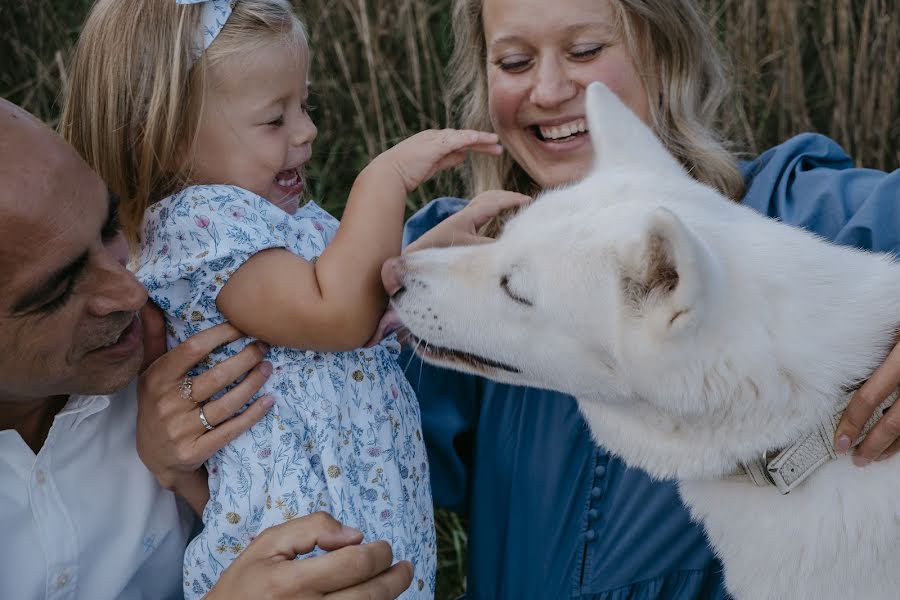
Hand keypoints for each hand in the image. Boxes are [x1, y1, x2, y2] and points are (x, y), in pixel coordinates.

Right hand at [137, 303, 273, 506]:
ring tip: (268, 368)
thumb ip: (155, 338)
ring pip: (227, 404)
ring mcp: (181, 430)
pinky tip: (269, 400)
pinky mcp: (194, 451)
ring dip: (253, 383)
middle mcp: (167, 403)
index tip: (242, 326)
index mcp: (157, 378)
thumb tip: (148, 303)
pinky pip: (231, 430)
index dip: (221, 335)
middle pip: (216, 376)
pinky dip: (253, 414)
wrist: (156, 457)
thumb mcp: (150, 372)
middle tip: (263, 346)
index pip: (193, 349)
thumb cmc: (159, 404)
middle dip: (245, 359)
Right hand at [205, 513, 413, 599]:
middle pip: (371, 594)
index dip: (379, 552)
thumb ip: (311, 528)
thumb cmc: (243, 587)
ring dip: (388, 597)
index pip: (356, 563)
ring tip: (396, 583)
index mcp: (294, 582)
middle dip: (396, 576)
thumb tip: (355, 534)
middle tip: (404, 566)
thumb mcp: (267, 545)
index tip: (382, 546)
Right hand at [374, 129, 501, 192]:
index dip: (474, 146)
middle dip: (482, 142)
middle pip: (463, 138)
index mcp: (432, 142)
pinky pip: (456, 140)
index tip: (488, 150)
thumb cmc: (404, 174)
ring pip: (463, 137)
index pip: (457, 142)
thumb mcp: (431, 166)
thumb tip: (464, 156)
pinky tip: (482, 139)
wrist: (387, 175)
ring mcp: (434, 139)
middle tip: (498, 147)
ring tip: (496, 143)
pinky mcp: (434, 145)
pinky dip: (470, 139)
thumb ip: (448, 160)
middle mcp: (434, 137)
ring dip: (481, 140)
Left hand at [404, 190, 531, 253]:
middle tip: (526, 201)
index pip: (495, 202)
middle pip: (490, 197)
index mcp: (468, 216)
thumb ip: (490, 247)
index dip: (513, 200)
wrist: (417, 258)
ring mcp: (461, 220)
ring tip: (516, 205)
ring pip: (484, 202)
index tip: (530, 200)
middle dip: (508, 196)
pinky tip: (498, 218)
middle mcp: (465, 214)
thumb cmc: (442, 254)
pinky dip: (493, 209)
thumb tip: (511, 246)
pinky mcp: (459, 228)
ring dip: (500, 201)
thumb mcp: (469, 250)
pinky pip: (480, 212)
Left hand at [834, 333, 899, 465]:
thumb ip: (875, 346)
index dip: (853, 422)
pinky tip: (899, 445)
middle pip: (896, 422)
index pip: (872, 397)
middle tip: (855, 458)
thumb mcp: (892, 323)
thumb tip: (840, 371)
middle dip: (873, 444)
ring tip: (875, 456)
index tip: (839, 440)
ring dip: (894, 446)